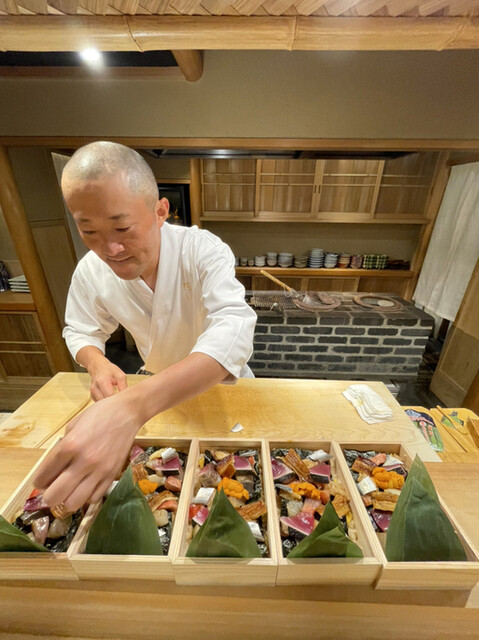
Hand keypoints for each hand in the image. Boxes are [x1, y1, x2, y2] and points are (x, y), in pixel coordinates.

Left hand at [33, 391, 141, 511]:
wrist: (126, 413)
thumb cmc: (98, 415)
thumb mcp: (72, 426)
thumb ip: (61, 449)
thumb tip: (52, 471)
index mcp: (70, 446)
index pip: (44, 476)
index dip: (38, 481)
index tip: (41, 481)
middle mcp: (84, 461)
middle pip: (56, 496)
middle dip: (49, 496)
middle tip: (52, 490)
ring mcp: (99, 471)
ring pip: (74, 503)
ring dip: (67, 500)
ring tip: (69, 491)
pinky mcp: (112, 475)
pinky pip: (94, 498)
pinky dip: (86, 496)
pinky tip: (85, 487)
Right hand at [88, 358, 127, 400]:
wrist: (98, 366)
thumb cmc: (109, 370)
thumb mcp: (120, 375)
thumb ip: (123, 386)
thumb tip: (127, 396)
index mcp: (102, 381)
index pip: (110, 396)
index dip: (117, 399)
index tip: (123, 399)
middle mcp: (95, 388)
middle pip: (105, 401)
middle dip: (113, 402)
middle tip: (120, 399)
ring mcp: (92, 392)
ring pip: (102, 404)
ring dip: (109, 403)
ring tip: (115, 397)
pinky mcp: (92, 396)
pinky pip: (99, 403)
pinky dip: (105, 402)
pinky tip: (109, 397)